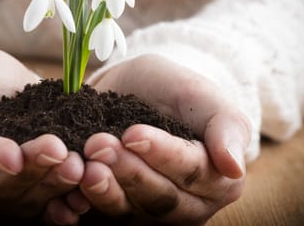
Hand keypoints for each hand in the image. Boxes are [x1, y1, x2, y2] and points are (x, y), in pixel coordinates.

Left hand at [80, 54, 250, 224]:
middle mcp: (188, 203)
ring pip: (130, 212)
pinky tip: (68, 191)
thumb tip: (234, 168)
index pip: (192, 172)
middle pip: (160, 198)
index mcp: (218, 178)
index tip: (133, 133)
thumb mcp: (202, 96)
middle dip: (129, 172)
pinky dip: (85, 204)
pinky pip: (103, 215)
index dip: (162, 155)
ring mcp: (152, 210)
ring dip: (105, 190)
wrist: (141, 90)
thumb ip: (225, 127)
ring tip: (84, 166)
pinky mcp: (122, 208)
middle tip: (99, 145)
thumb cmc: (176, 90)